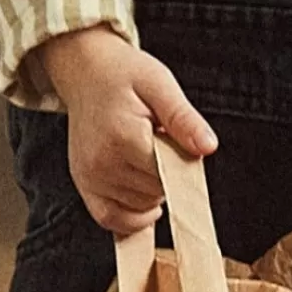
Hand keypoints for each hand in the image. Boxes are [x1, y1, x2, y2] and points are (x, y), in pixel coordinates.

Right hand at [34, 25, 217, 236]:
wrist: (86, 72)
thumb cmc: (124, 75)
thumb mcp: (161, 84)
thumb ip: (184, 119)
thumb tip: (208, 147)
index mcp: (122, 137)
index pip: (169, 173)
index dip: (184, 161)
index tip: (182, 141)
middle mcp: (101, 163)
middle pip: (156, 192)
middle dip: (170, 172)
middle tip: (164, 142)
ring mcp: (89, 178)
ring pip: (140, 207)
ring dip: (154, 190)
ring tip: (148, 155)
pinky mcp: (83, 185)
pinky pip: (110, 219)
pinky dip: (132, 216)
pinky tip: (144, 195)